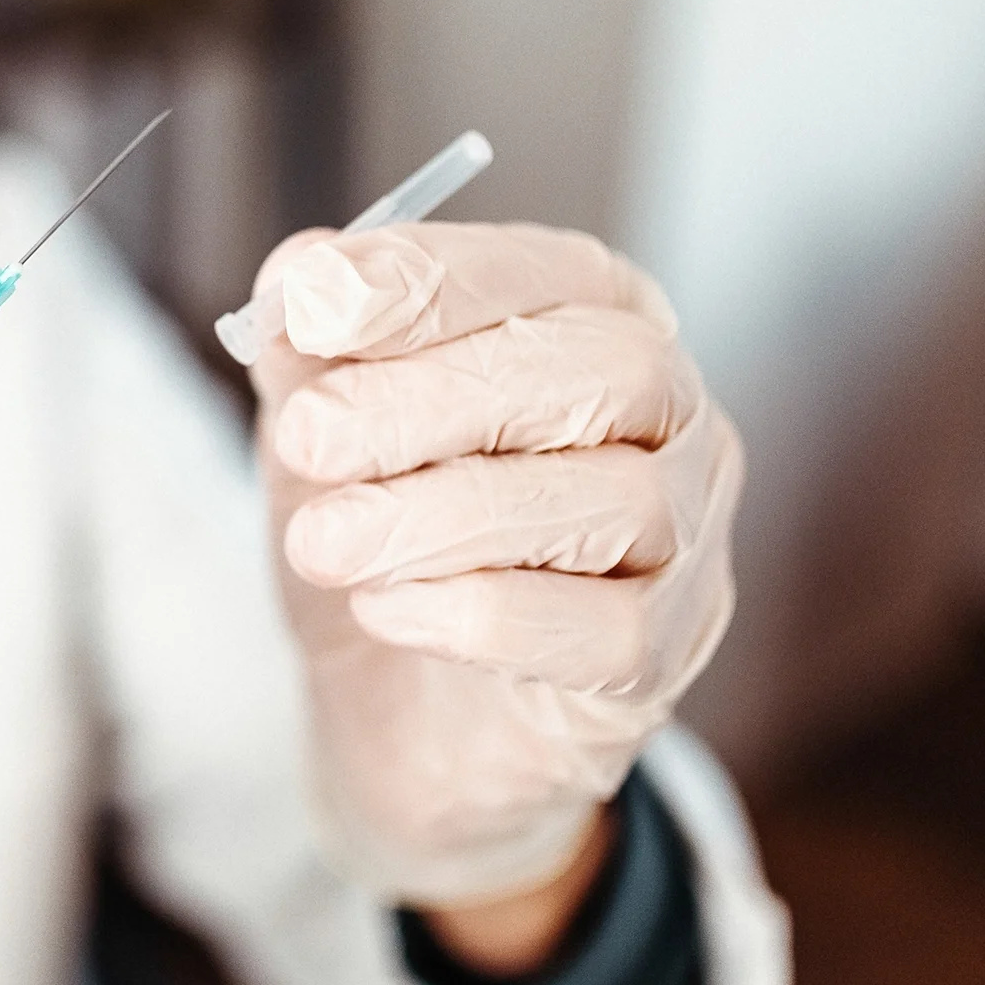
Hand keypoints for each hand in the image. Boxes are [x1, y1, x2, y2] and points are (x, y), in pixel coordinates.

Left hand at [248, 223, 738, 915]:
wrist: (400, 714)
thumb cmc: (384, 533)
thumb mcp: (324, 428)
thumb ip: (312, 351)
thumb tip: (297, 281)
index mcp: (595, 321)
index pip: (547, 271)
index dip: (432, 281)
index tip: (314, 305)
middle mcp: (672, 417)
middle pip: (607, 370)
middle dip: (436, 398)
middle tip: (307, 438)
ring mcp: (686, 539)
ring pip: (613, 499)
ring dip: (441, 515)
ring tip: (323, 543)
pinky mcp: (663, 657)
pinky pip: (606, 629)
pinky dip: (479, 615)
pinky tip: (386, 610)